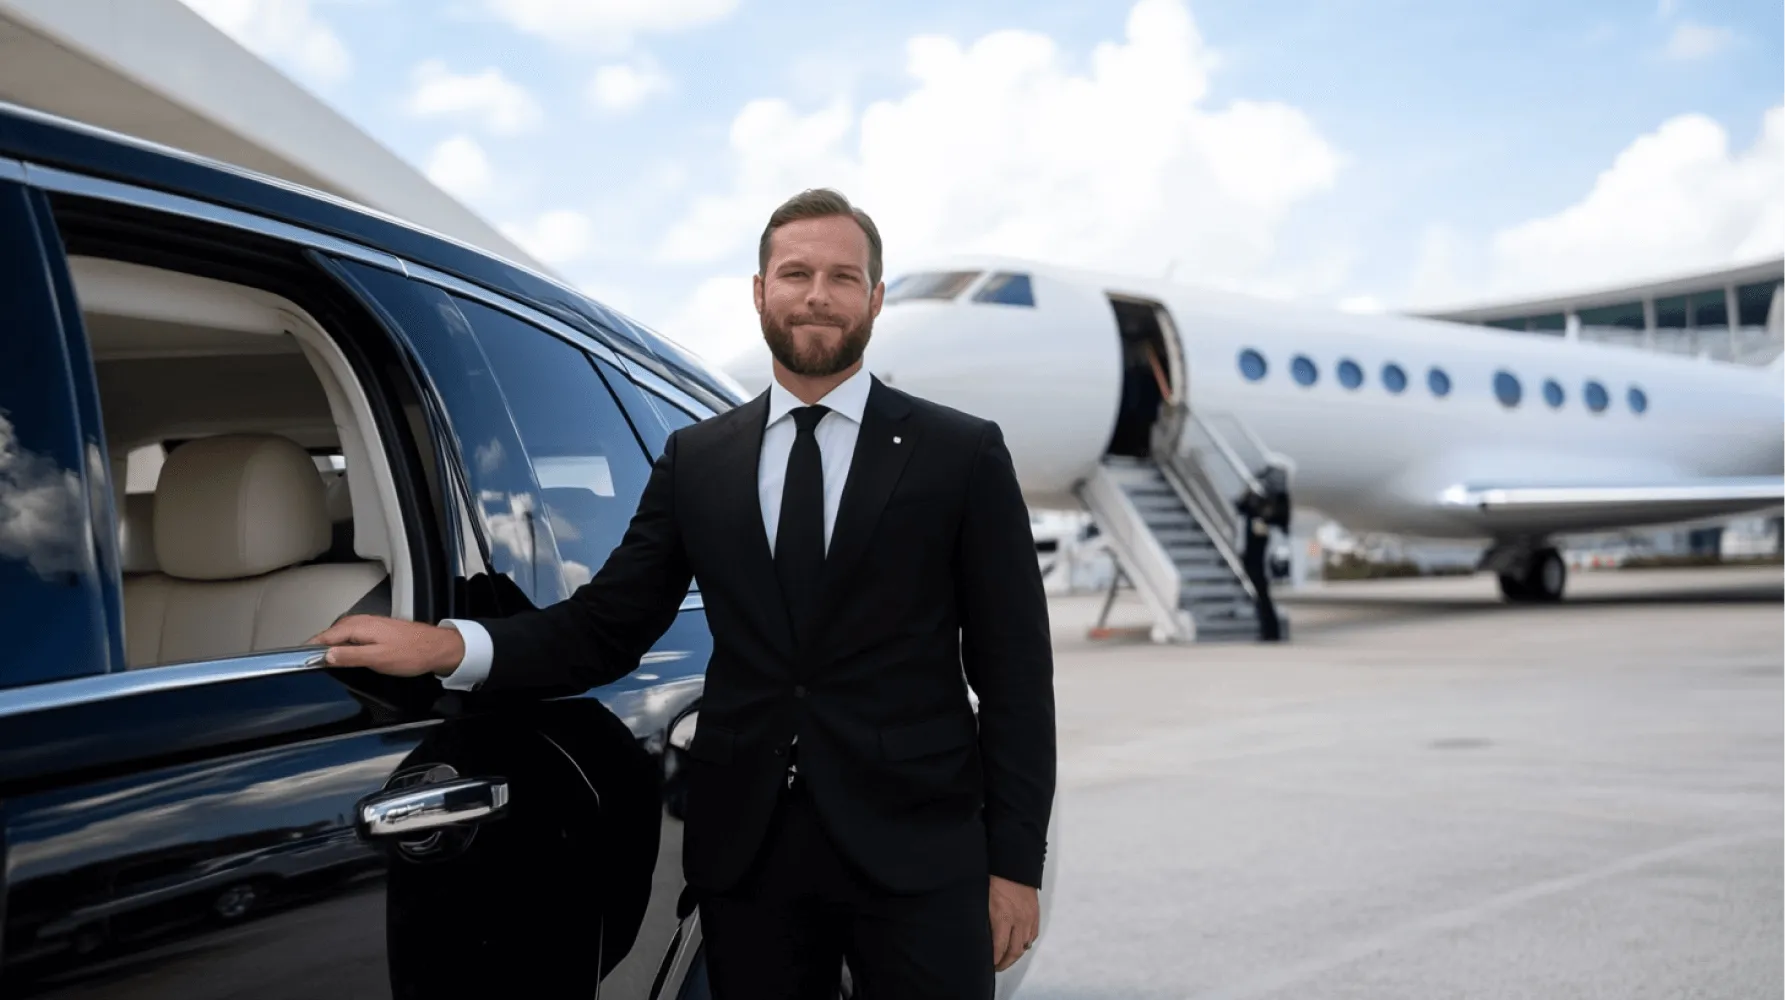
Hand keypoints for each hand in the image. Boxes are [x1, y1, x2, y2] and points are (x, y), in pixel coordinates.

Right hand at [305, 615, 464, 676]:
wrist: (437, 647)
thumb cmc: (411, 653)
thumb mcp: (377, 659)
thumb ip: (350, 656)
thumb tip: (326, 655)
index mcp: (358, 627)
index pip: (325, 637)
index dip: (309, 648)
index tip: (296, 659)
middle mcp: (362, 621)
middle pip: (330, 634)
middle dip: (317, 646)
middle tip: (304, 662)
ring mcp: (370, 624)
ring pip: (341, 634)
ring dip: (329, 644)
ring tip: (319, 658)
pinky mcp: (377, 630)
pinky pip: (352, 635)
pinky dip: (342, 643)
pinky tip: (343, 653)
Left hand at [988, 875, 1039, 971]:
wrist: (1013, 865)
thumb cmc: (993, 880)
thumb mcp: (983, 901)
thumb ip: (984, 920)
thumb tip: (979, 937)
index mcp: (1003, 918)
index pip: (999, 948)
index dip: (994, 960)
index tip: (988, 966)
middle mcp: (1018, 921)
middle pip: (1014, 951)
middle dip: (1005, 962)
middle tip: (997, 967)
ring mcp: (1029, 918)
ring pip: (1025, 945)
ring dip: (1016, 955)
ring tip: (1007, 958)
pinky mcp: (1035, 914)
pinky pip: (1033, 936)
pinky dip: (1026, 943)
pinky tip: (1019, 945)